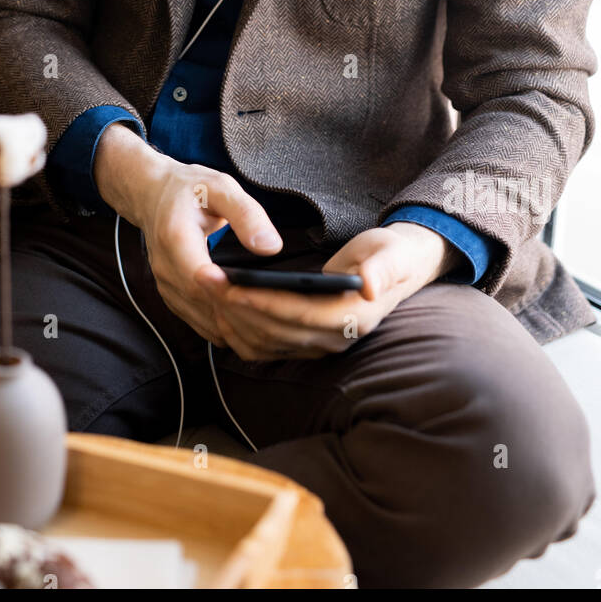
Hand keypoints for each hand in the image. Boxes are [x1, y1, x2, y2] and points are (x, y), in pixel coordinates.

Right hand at [92, 125, 283, 344]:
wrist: (154, 195)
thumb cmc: (190, 189)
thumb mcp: (221, 187)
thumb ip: (247, 215)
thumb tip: (270, 247)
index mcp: (175, 238)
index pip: (200, 279)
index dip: (231, 294)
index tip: (262, 297)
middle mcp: (165, 268)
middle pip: (203, 305)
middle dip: (240, 315)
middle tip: (279, 319)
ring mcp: (166, 285)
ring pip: (201, 320)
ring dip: (233, 327)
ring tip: (269, 327)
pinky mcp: (172, 296)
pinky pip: (198, 322)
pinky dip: (222, 328)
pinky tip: (248, 327)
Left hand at [194, 222, 462, 360]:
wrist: (395, 269)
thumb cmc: (390, 256)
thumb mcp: (391, 255)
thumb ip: (382, 269)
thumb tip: (369, 286)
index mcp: (353, 318)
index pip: (299, 316)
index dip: (264, 305)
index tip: (232, 288)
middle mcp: (334, 339)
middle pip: (275, 332)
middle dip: (237, 309)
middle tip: (205, 282)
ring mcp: (318, 345)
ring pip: (264, 343)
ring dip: (232, 321)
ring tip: (206, 291)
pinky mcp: (304, 343)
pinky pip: (264, 346)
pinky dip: (238, 331)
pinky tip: (218, 310)